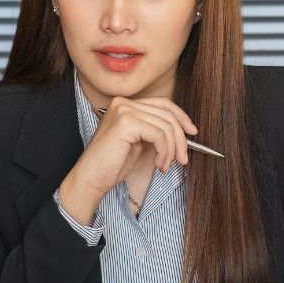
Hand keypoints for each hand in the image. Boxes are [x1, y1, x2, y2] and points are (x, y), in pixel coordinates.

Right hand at [58, 95, 196, 223]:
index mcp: (125, 105)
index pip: (162, 104)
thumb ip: (155, 131)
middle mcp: (123, 103)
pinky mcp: (126, 122)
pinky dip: (164, 152)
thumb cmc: (112, 165)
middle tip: (182, 159)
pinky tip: (158, 164)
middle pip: (167, 113)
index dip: (181, 117)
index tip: (192, 133)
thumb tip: (183, 131)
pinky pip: (159, 135)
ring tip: (165, 165)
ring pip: (165, 126)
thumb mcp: (139, 143)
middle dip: (180, 138)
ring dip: (171, 149)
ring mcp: (124, 110)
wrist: (91, 179)